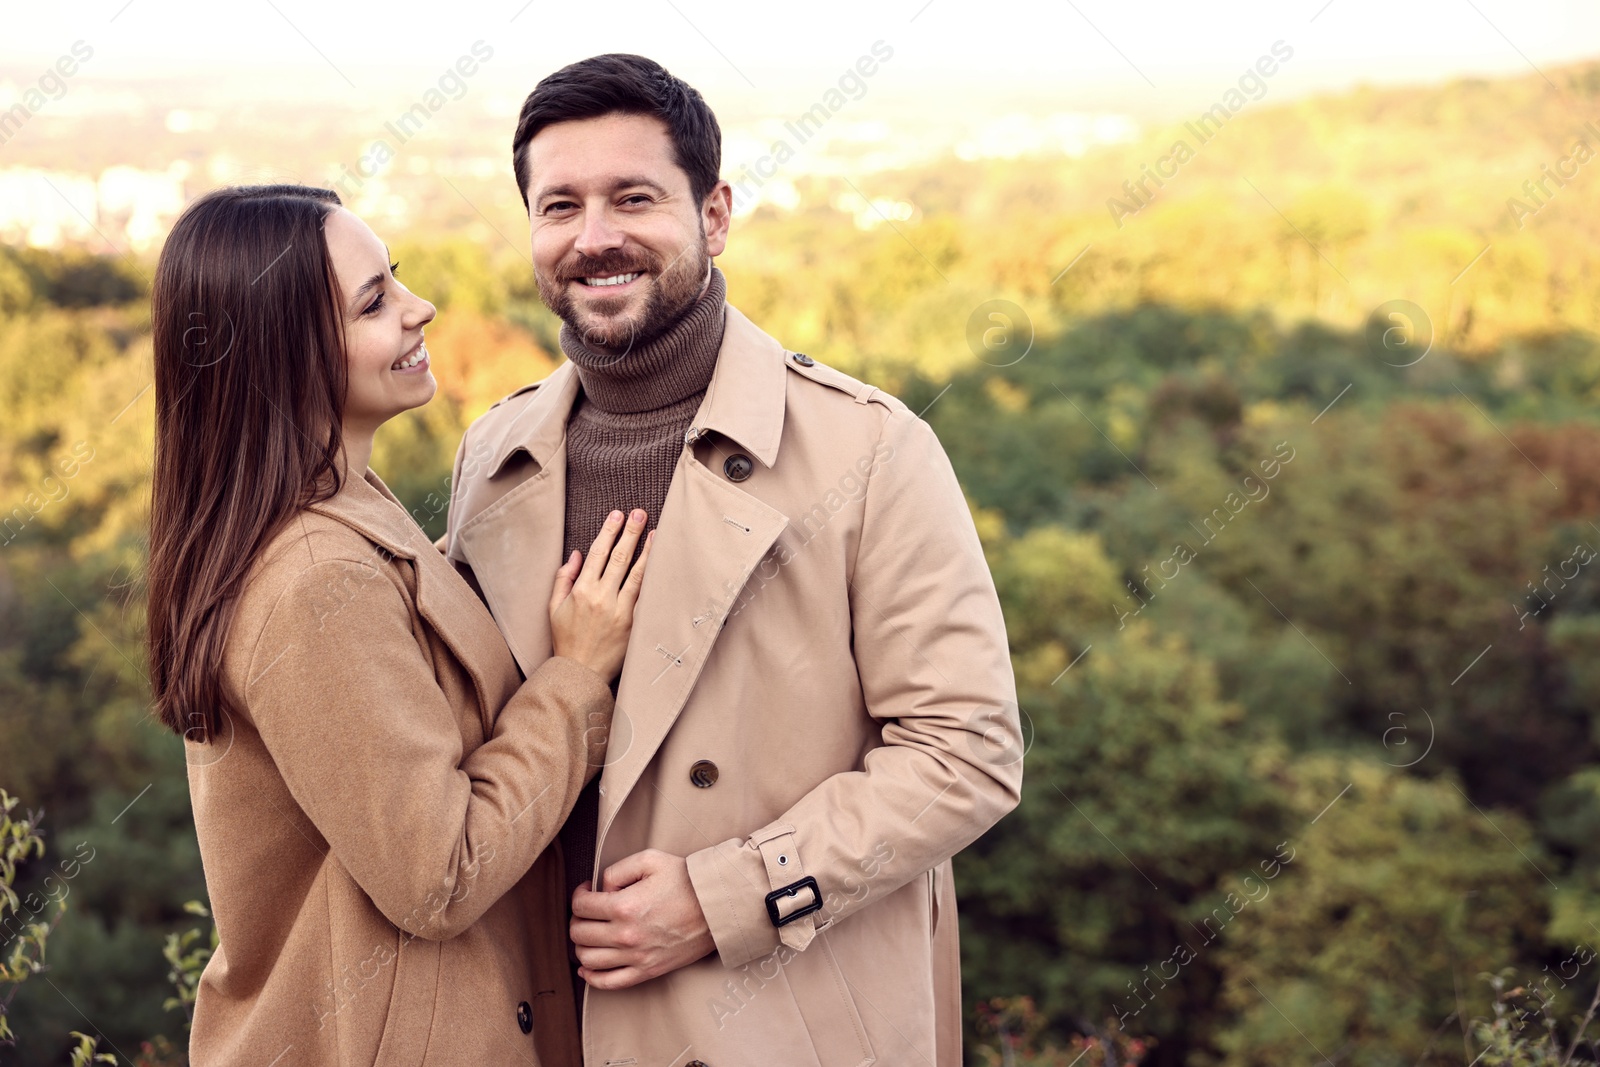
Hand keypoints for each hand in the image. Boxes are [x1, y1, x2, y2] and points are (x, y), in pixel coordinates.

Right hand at [549, 509, 651, 680]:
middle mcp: (602, 598)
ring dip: (648, 551)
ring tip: (657, 533)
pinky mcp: (634, 624)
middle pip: (620, 558)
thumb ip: (564, 578)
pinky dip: (653, 579)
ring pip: (637, 574)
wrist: (581, 672)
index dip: (609, 531)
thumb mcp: (554, 608)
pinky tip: (661, 565)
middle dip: (631, 532)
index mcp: (582, 591)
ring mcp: (620, 611)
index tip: (617, 515)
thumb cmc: (566, 640)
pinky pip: (645, 596)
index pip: (598, 553)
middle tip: (640, 512)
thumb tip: (577, 554)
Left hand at [570, 849, 715, 989]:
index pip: (581, 906)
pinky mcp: (647, 971)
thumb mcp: (650, 860)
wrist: (715, 907)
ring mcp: (636, 957)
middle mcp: (626, 935)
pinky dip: (591, 977)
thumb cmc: (686, 881)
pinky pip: (609, 982)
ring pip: (588, 959)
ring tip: (590, 934)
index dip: (579, 895)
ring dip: (581, 945)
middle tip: (587, 911)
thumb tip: (602, 888)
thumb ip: (618, 870)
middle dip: (577, 919)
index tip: (586, 891)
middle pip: (579, 933)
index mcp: (624, 906)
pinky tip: (587, 968)